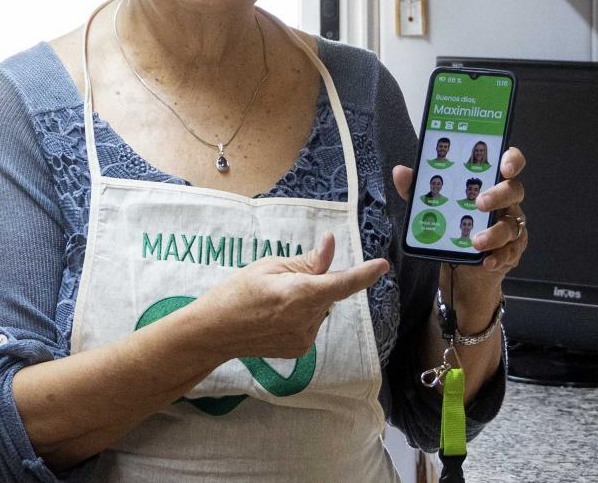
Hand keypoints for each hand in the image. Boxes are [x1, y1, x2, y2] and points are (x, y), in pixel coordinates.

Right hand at [193, 233, 388, 360]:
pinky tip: (276, 316)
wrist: (215, 332)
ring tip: (275, 300)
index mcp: (299, 295)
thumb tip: (331, 246)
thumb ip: (306, 261)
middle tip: (285, 278)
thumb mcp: (269, 267)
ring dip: (309, 300)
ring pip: (320, 309)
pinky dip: (302, 315)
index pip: (341, 284)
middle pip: (328, 294)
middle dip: (317, 282)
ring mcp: (304, 339)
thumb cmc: (236, 292)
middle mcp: (306, 320)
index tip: (382, 265)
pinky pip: (311, 324)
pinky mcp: (300, 350)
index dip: (364, 274)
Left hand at [394, 147, 528, 308]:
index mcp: (490, 182)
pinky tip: (487, 261)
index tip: (505, 166)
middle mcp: (506, 201)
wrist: (461, 264)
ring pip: (511, 225)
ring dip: (495, 233)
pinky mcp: (512, 250)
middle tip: (480, 204)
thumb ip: (417, 188)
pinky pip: (511, 252)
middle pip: (514, 191)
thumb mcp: (431, 204)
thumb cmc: (452, 222)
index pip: (509, 162)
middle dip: (498, 195)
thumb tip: (400, 172)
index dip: (512, 160)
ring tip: (476, 242)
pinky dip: (499, 257)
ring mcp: (511, 225)